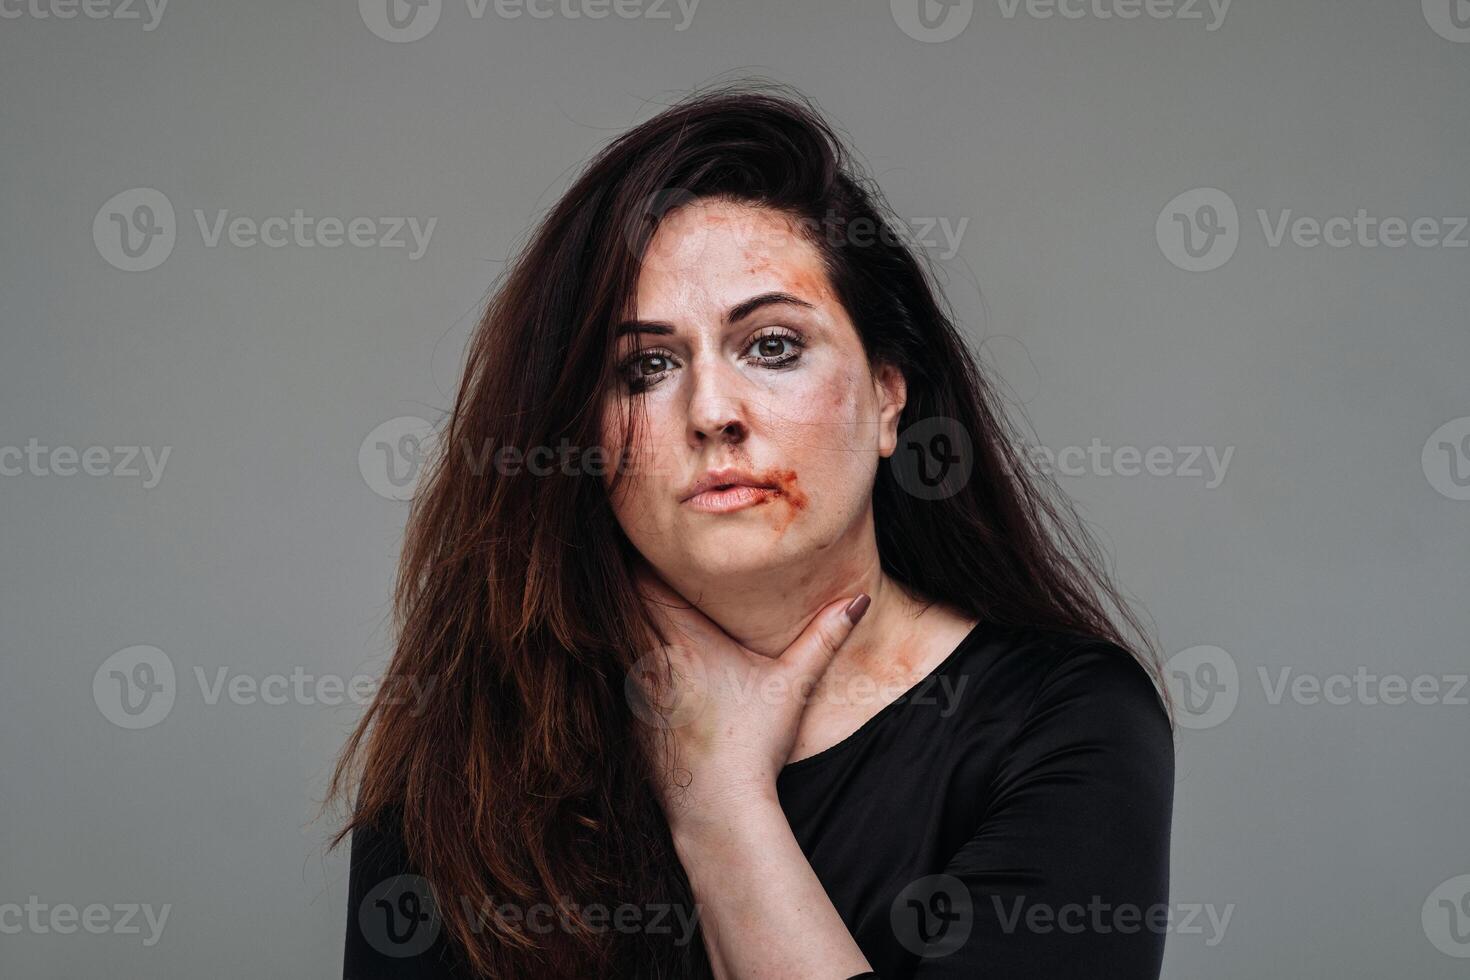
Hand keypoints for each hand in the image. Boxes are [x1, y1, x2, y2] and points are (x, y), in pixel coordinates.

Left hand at [626, 562, 870, 833]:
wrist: (719, 809)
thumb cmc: (755, 745)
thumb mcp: (793, 686)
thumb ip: (824, 637)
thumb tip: (860, 599)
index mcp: (686, 640)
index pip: (644, 579)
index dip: (640, 556)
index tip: (646, 538)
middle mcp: (649, 657)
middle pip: (618, 600)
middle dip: (621, 579)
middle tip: (628, 553)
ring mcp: (629, 688)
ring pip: (606, 634)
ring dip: (610, 616)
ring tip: (607, 596)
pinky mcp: (621, 715)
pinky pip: (603, 672)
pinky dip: (606, 657)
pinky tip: (605, 653)